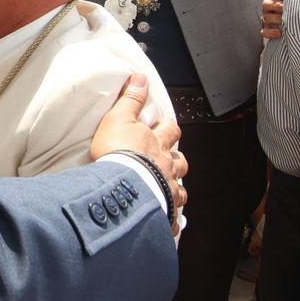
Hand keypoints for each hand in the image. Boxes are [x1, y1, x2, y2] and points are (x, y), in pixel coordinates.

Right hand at [90, 74, 187, 230]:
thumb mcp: (119, 118)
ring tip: (168, 191)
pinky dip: (169, 219)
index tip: (165, 125)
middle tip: (170, 160)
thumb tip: (140, 77)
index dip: (168, 126)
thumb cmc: (118, 153)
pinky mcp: (163, 211)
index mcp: (158, 144)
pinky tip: (165, 223)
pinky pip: (171, 218)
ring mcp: (167, 190)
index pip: (170, 130)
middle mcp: (167, 166)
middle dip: (177, 159)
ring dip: (175, 189)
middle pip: (181, 161)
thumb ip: (130, 99)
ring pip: (180, 189)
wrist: (121, 186)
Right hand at [261, 0, 284, 39]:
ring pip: (265, 17)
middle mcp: (271, 9)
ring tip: (286, 21)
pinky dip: (271, 32)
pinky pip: (264, 32)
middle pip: (266, 4)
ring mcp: (268, 20)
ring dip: (275, 19)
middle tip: (285, 7)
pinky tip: (281, 33)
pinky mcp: (268, 31)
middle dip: (276, 6)